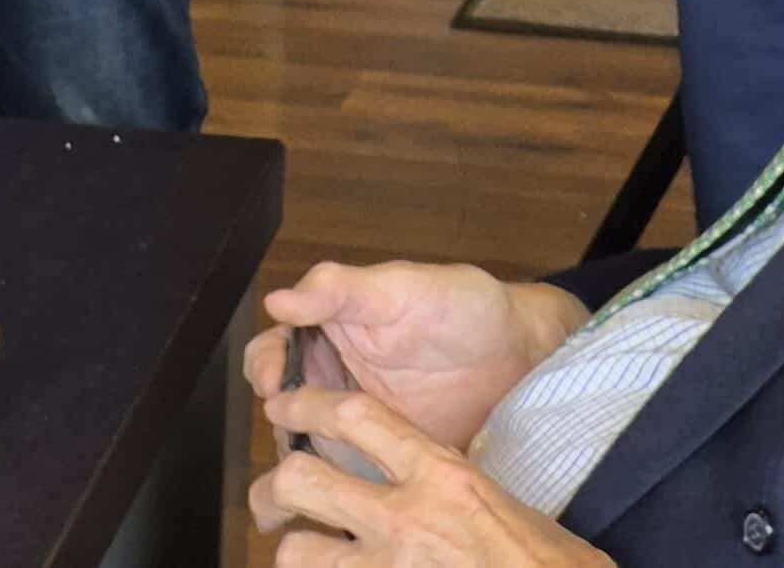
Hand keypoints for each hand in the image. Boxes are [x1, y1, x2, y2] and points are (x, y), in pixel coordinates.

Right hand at [245, 263, 585, 454]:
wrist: (519, 357)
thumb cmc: (463, 307)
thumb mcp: (401, 287)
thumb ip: (340, 289)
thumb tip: (279, 297)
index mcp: (332, 328)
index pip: (274, 347)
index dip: (264, 366)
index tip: (271, 384)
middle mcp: (338, 377)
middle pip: (282, 404)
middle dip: (276, 422)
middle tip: (289, 436)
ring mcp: (360, 421)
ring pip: (308, 444)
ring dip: (300, 459)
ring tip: (310, 473)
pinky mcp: (385, 458)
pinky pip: (347, 476)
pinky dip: (335, 488)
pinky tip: (338, 495)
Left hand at [253, 385, 611, 566]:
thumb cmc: (549, 565)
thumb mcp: (499, 503)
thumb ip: (449, 483)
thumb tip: (418, 480)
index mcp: (440, 474)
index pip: (354, 415)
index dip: (308, 404)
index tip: (287, 406)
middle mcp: (406, 519)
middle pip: (303, 477)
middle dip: (274, 484)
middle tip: (271, 495)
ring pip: (298, 551)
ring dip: (292, 551)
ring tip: (294, 550)